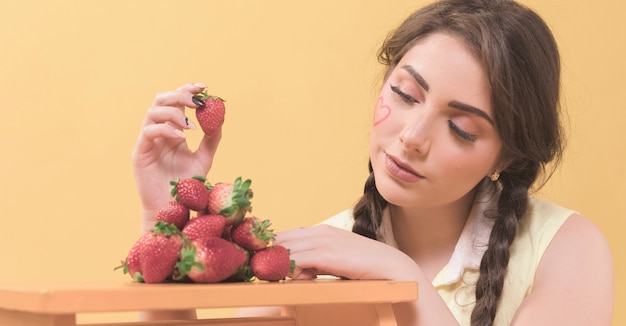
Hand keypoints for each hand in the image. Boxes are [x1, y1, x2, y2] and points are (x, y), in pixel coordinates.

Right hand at [131, 83, 221, 230]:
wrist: (174, 210)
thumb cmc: (187, 186)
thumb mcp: (204, 158)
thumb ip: (212, 137)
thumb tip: (220, 114)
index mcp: (172, 130)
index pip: (176, 101)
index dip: (187, 90)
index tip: (204, 87)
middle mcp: (158, 132)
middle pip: (161, 100)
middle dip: (180, 96)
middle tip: (198, 102)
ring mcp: (147, 142)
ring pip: (153, 112)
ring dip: (174, 113)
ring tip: (191, 126)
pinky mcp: (139, 154)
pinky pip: (149, 132)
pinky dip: (166, 129)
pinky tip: (182, 138)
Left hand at [274, 224, 418, 280]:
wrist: (391, 266)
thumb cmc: (365, 266)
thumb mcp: (335, 261)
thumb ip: (315, 263)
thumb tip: (296, 271)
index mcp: (321, 231)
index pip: (286, 235)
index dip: (272, 248)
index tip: (262, 261)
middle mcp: (319, 232)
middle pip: (281, 238)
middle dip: (267, 253)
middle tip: (259, 268)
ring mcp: (323, 240)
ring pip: (286, 248)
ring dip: (275, 263)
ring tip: (271, 275)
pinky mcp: (326, 253)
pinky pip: (297, 259)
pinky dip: (289, 268)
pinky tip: (290, 278)